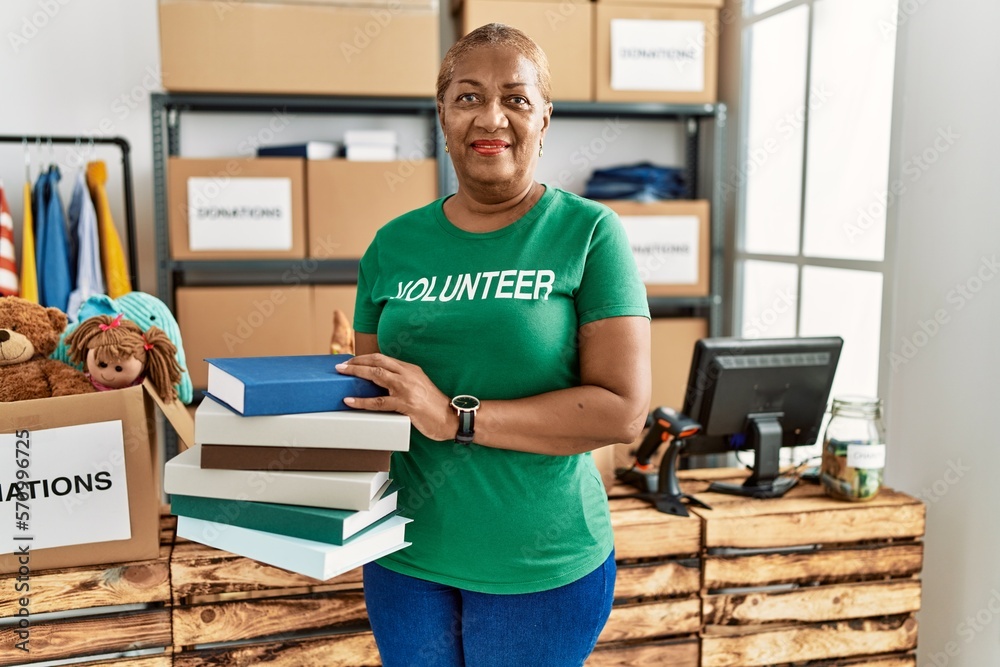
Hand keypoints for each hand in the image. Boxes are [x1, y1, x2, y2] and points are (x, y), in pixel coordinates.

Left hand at [336, 354, 453, 441]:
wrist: (451, 418)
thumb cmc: (434, 406)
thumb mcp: (420, 386)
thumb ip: (404, 382)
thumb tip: (383, 384)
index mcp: (411, 370)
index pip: (384, 359)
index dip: (366, 358)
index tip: (353, 361)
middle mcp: (408, 375)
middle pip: (378, 362)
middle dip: (357, 361)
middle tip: (342, 365)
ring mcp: (406, 389)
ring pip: (376, 376)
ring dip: (356, 372)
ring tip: (341, 373)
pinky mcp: (406, 405)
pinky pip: (379, 402)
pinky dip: (362, 401)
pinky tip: (350, 401)